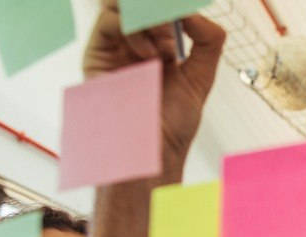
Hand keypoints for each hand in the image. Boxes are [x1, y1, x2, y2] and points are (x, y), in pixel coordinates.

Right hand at [82, 0, 224, 177]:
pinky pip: (108, 20)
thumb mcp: (201, 77)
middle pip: (139, 4)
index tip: (190, 17)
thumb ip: (208, 42)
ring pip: (121, 4)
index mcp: (159, 46)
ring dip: (149, 13)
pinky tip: (150, 54)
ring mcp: (115, 48)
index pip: (162, 9)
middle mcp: (135, 44)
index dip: (177, 8)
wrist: (152, 151)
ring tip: (167, 40)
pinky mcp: (97, 55)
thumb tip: (194, 13)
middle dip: (162, 8)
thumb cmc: (172, 125)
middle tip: (178, 22)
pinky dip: (133, 26)